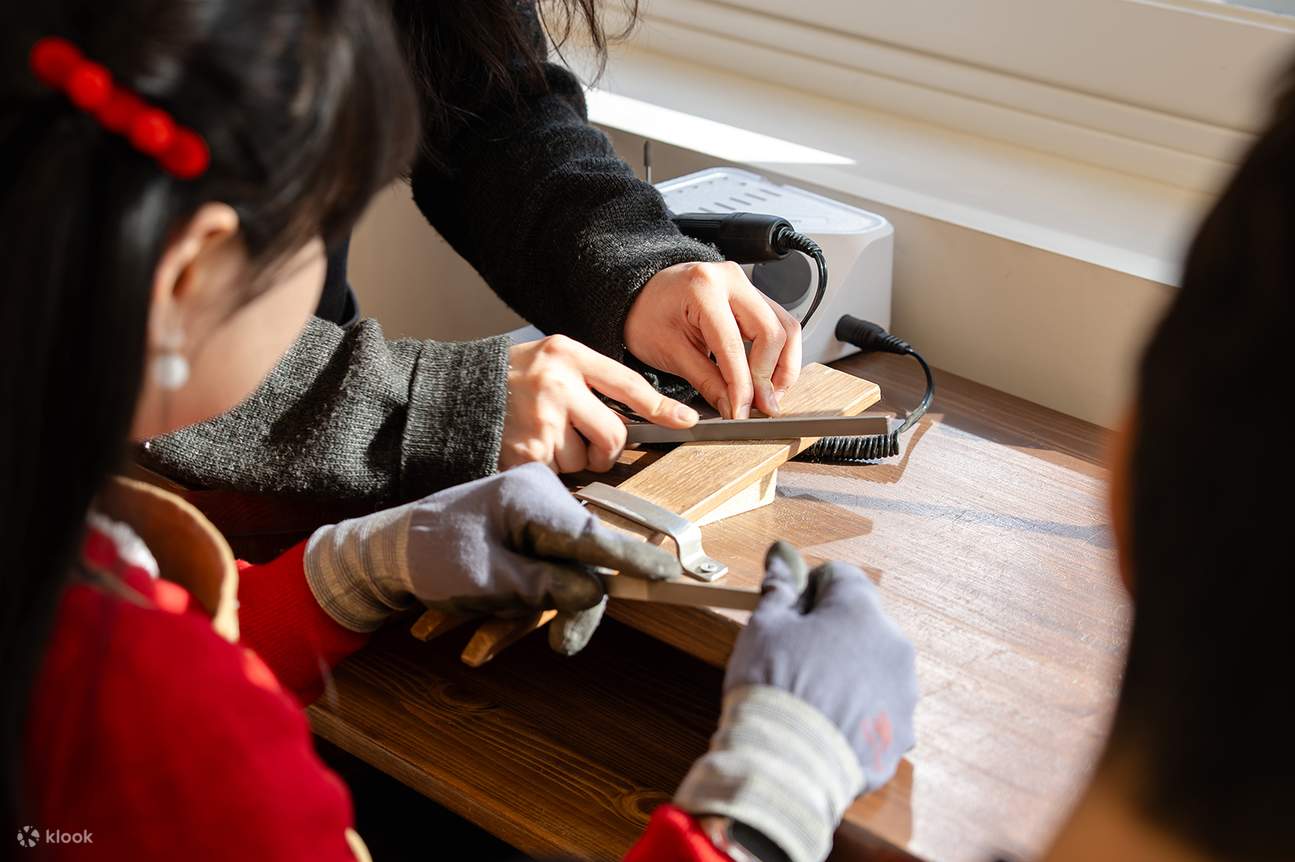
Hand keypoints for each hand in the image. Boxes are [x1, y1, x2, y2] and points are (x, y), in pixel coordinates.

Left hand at [304, 463, 681, 653]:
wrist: (369, 554)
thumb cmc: (427, 555)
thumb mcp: (490, 579)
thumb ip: (547, 586)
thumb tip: (594, 592)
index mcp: (533, 499)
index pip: (595, 536)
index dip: (635, 559)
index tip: (671, 573)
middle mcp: (534, 505)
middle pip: (575, 566)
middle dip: (558, 611)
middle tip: (561, 647)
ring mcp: (521, 524)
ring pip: (546, 582)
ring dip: (510, 620)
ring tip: (471, 648)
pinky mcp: (508, 544)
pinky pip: (521, 582)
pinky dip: (496, 613)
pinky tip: (458, 635)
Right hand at [502, 335, 698, 472]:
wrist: (449, 393)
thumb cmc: (504, 380)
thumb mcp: (546, 359)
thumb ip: (585, 378)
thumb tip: (633, 413)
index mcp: (566, 355)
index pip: (627, 384)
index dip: (660, 407)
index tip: (685, 421)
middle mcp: (557, 385)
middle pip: (613, 433)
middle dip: (606, 448)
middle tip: (585, 442)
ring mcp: (541, 420)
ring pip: (584, 459)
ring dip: (568, 458)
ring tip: (539, 437)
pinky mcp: (526, 452)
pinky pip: (558, 474)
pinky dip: (547, 470)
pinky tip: (527, 449)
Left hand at [625, 261, 801, 417]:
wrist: (640, 295)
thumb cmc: (647, 316)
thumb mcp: (669, 352)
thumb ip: (706, 381)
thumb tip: (735, 407)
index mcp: (703, 288)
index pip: (734, 346)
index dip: (743, 386)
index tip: (743, 413)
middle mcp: (731, 279)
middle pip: (773, 332)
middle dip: (770, 376)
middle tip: (762, 407)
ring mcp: (745, 284)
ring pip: (786, 326)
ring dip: (783, 366)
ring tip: (769, 396)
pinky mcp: (752, 294)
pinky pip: (779, 323)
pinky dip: (779, 354)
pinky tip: (767, 377)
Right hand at [674, 542, 916, 861]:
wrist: (785, 766)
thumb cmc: (772, 687)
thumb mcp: (764, 627)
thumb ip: (779, 588)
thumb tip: (780, 555)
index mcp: (862, 612)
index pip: (842, 577)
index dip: (810, 590)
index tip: (790, 611)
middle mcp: (894, 648)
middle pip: (862, 625)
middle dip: (832, 634)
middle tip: (793, 658)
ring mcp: (902, 695)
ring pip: (873, 670)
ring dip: (848, 674)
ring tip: (809, 698)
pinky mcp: (898, 736)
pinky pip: (878, 713)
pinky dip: (857, 715)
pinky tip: (824, 726)